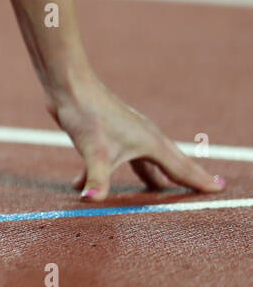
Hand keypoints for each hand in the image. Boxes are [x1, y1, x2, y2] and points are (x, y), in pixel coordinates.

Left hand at [50, 78, 226, 200]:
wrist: (68, 86)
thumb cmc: (87, 115)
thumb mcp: (93, 152)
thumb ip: (96, 179)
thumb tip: (90, 199)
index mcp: (151, 143)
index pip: (181, 169)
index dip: (199, 181)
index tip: (219, 190)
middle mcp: (143, 138)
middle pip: (170, 164)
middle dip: (185, 179)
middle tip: (205, 189)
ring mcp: (126, 134)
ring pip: (143, 162)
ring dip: (150, 178)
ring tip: (158, 192)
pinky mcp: (107, 133)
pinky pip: (116, 158)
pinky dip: (107, 173)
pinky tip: (83, 185)